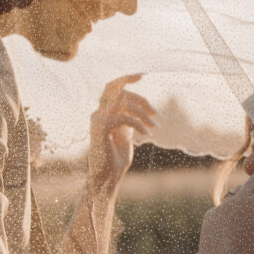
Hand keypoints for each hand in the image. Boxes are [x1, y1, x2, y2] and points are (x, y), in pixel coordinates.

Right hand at [88, 74, 155, 196]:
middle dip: (139, 98)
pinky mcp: (100, 128)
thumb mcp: (126, 136)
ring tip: (154, 126)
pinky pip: (123, 116)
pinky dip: (138, 123)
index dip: (127, 79)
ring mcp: (97, 120)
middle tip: (155, 113)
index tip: (144, 75)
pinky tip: (146, 134)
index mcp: (104, 114)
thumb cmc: (116, 161)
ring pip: (123, 102)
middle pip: (118, 89)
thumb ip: (129, 120)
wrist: (107, 178)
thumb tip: (139, 108)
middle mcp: (98, 114)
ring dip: (143, 113)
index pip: (114, 89)